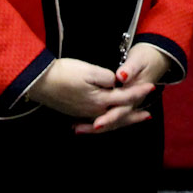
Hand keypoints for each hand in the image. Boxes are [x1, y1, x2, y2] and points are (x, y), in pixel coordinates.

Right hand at [25, 57, 153, 133]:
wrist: (39, 82)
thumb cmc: (64, 73)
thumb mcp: (89, 70)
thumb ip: (107, 77)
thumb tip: (116, 82)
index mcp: (101, 100)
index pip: (126, 97)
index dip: (139, 92)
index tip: (152, 87)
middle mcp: (94, 111)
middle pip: (119, 115)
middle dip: (134, 115)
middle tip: (148, 115)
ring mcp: (84, 113)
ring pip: (108, 120)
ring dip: (122, 120)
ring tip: (132, 119)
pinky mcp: (75, 112)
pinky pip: (96, 121)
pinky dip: (106, 121)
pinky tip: (105, 121)